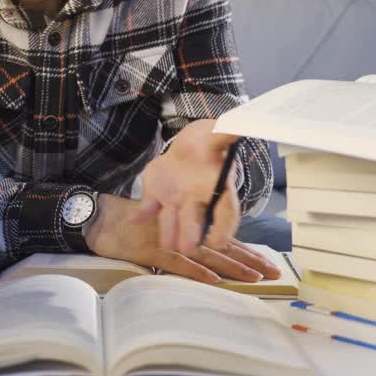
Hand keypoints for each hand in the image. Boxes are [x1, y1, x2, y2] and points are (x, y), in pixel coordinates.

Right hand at [85, 195, 278, 283]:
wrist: (102, 218)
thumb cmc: (131, 223)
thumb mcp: (162, 227)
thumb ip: (184, 235)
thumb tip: (208, 257)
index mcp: (188, 228)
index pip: (224, 241)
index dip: (247, 252)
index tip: (268, 263)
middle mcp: (184, 233)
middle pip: (223, 249)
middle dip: (250, 262)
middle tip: (274, 273)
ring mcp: (170, 242)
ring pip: (208, 256)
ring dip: (232, 268)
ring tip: (254, 278)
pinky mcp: (153, 251)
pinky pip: (178, 264)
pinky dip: (196, 272)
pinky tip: (214, 279)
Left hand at [131, 119, 240, 252]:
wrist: (188, 146)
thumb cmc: (208, 143)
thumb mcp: (218, 136)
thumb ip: (227, 134)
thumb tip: (242, 127)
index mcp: (217, 188)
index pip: (226, 212)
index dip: (224, 228)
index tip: (219, 243)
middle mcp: (197, 200)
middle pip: (196, 220)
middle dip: (192, 233)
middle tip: (189, 248)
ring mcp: (176, 200)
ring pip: (172, 219)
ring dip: (168, 232)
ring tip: (166, 246)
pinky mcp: (157, 197)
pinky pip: (148, 207)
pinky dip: (141, 213)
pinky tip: (133, 219)